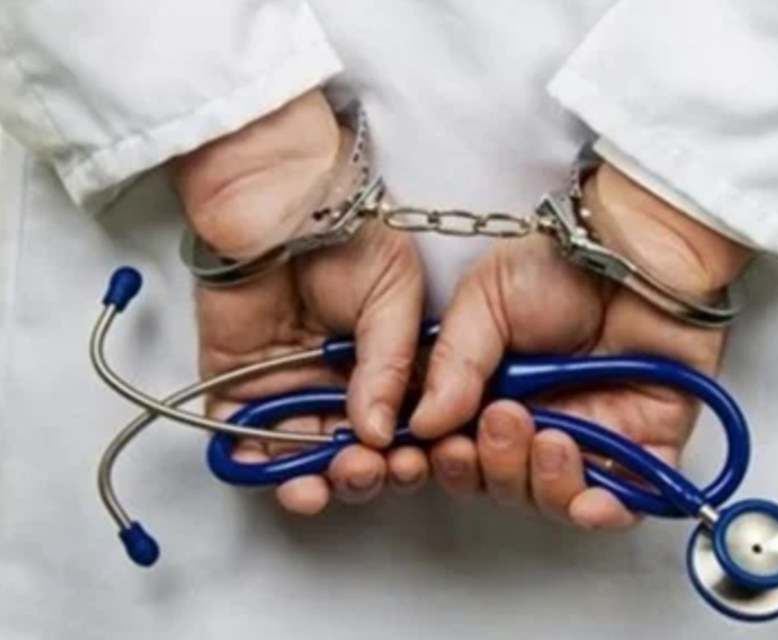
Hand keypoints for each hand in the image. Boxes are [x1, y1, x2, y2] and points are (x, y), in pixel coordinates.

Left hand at [168, 91, 429, 514]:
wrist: (285, 198)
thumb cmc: (353, 234)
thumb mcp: (397, 298)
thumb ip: (391, 366)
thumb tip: (378, 432)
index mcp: (384, 370)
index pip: (396, 430)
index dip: (403, 454)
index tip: (407, 463)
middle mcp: (337, 386)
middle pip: (349, 453)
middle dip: (359, 474)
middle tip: (364, 471)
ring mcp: (287, 387)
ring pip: (298, 455)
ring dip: (311, 480)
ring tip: (321, 485)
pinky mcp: (237, 383)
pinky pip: (240, 435)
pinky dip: (252, 462)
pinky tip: (274, 474)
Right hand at [410, 163, 751, 528]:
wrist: (638, 250)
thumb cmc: (564, 263)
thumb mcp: (486, 299)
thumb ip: (455, 362)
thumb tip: (424, 423)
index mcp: (496, 392)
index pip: (463, 453)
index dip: (450, 463)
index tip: (442, 449)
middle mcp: (541, 421)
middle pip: (504, 485)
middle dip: (495, 468)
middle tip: (502, 422)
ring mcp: (593, 435)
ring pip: (555, 499)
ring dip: (542, 482)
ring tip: (549, 437)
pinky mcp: (646, 444)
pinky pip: (627, 501)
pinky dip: (605, 512)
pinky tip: (590, 499)